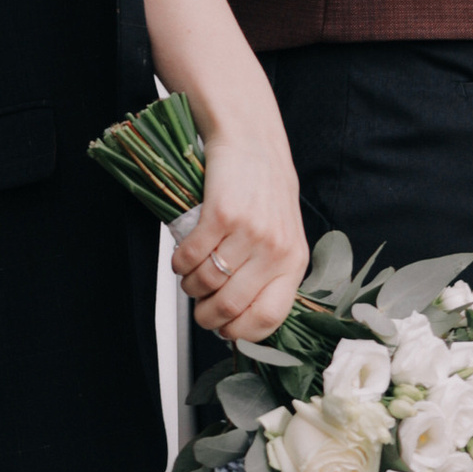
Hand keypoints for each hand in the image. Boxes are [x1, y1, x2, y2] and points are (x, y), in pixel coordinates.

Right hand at [169, 112, 307, 343]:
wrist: (250, 139)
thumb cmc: (264, 188)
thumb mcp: (283, 234)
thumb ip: (270, 272)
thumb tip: (241, 315)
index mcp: (293, 260)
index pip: (269, 317)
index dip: (240, 332)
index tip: (224, 330)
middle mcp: (274, 249)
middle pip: (231, 306)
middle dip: (206, 316)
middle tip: (199, 308)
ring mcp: (248, 232)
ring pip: (206, 283)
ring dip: (189, 286)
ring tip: (190, 276)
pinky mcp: (221, 214)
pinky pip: (190, 256)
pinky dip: (179, 263)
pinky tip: (181, 258)